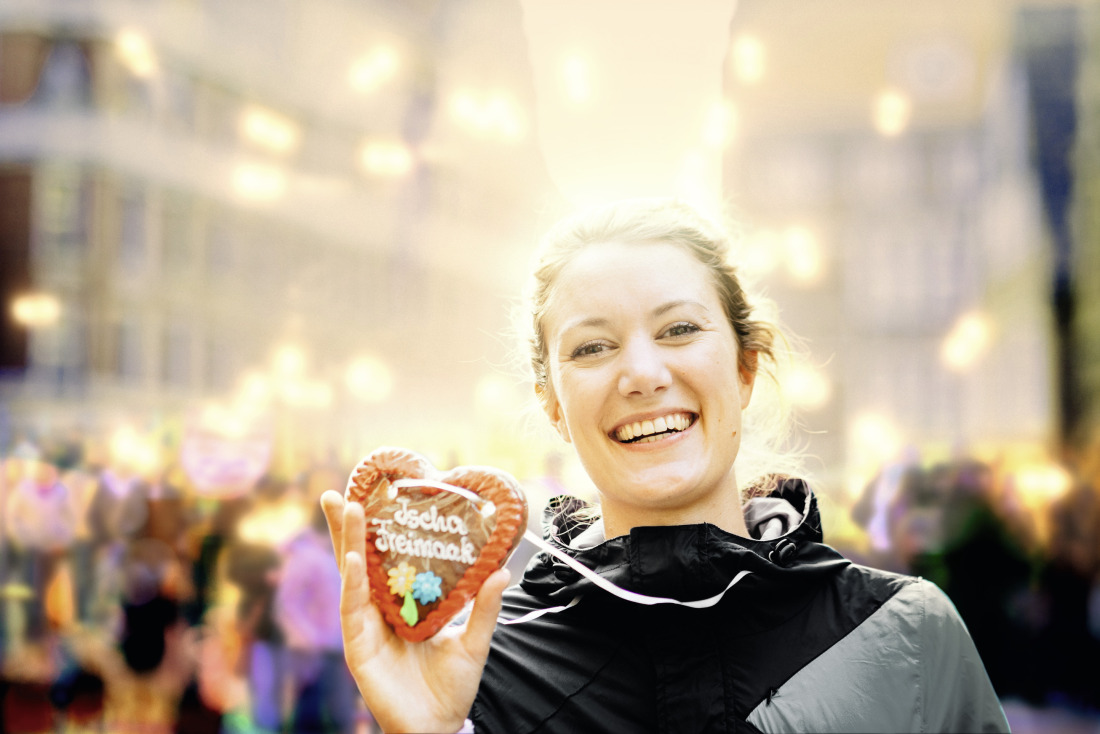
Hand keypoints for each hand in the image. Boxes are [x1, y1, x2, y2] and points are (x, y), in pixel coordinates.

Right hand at [320, 490, 508, 733]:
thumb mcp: (474, 641)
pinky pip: (353, 610)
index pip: (382, 560)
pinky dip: (352, 584)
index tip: (368, 494)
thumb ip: (485, 607)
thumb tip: (503, 570)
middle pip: (357, 561)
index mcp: (400, 604)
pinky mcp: (358, 648)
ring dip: (346, 543)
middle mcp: (378, 610)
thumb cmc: (451, 687)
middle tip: (334, 492)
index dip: (373, 530)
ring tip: (346, 510)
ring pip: (351, 578)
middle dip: (345, 527)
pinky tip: (352, 560)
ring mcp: (364, 628)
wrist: (439, 727)